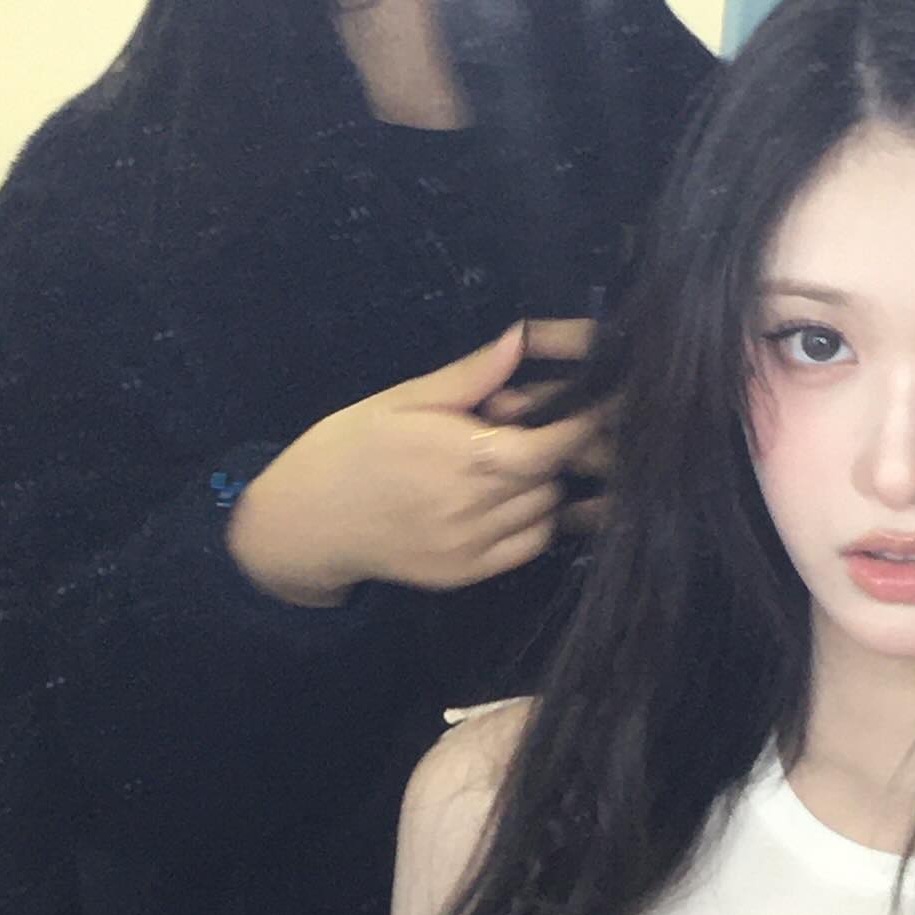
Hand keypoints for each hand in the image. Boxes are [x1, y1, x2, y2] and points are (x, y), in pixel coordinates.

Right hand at [227, 319, 605, 605]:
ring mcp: (473, 547)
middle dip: (558, 449)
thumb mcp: (402, 399)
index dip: (585, 424)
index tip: (606, 402)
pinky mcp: (468, 574)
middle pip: (554, 477)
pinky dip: (533, 520)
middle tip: (537, 427)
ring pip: (547, 512)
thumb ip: (469, 377)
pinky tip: (506, 499)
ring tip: (513, 462)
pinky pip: (529, 546)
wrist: (307, 521)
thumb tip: (520, 339)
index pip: (552, 445)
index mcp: (462, 456)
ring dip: (545, 484)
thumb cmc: (350, 447)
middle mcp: (474, 507)